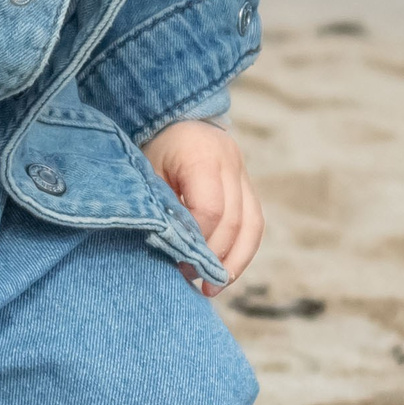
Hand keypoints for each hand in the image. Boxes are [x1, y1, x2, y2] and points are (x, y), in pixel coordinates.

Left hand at [141, 119, 263, 282]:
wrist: (173, 118)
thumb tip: (174, 253)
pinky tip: (226, 271)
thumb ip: (162, 209)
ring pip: (253, 225)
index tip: (179, 262)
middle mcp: (230, 162)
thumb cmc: (153, 150)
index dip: (198, 241)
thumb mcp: (148, 174)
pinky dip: (243, 250)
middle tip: (192, 280)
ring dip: (236, 261)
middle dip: (215, 257)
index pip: (210, 209)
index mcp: (202, 156)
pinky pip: (255, 223)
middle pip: (234, 221)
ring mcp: (243, 173)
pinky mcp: (247, 186)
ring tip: (215, 286)